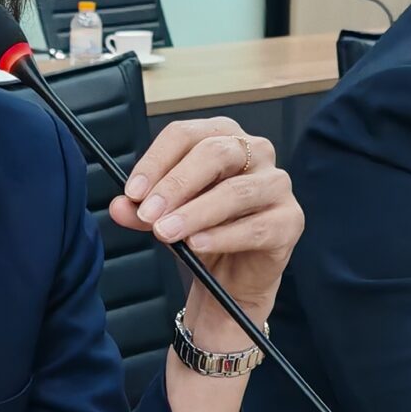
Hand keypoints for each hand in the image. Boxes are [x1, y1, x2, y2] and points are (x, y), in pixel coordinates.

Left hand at [115, 117, 301, 341]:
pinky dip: (223, 236)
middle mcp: (255, 151)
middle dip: (175, 184)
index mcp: (222, 137)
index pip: (186, 134)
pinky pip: (256, 226)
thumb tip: (120, 206)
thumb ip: (142, 210)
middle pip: (214, 153)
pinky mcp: (290, 219)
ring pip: (235, 191)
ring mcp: (277, 184)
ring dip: (196, 212)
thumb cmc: (203, 231)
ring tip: (167, 232)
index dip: (156, 161)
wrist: (233, 277)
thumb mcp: (165, 218)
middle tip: (148, 214)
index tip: (132, 192)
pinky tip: (197, 245)